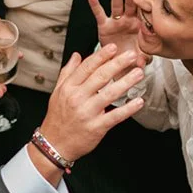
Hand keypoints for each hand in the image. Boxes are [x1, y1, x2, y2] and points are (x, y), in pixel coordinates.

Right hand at [38, 44, 147, 161]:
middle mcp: (77, 98)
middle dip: (117, 64)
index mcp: (69, 88)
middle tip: (131, 55)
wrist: (54, 145)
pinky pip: (115, 116)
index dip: (101, 56)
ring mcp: (87, 113)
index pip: (86, 67)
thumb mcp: (57, 92)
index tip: (113, 47)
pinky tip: (138, 101)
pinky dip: (128, 109)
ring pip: (109, 94)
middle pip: (100, 77)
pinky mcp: (96, 127)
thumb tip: (76, 55)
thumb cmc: (57, 118)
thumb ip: (68, 72)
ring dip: (126, 82)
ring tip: (138, 73)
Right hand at [87, 0, 149, 65]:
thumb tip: (142, 63)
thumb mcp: (141, 58)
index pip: (143, 10)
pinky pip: (99, 14)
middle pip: (130, 4)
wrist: (121, 63)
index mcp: (141, 25)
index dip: (144, 0)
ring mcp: (117, 22)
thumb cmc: (134, 57)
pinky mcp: (104, 26)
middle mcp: (129, 20)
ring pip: (117, 6)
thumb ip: (143, 59)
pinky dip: (94, 4)